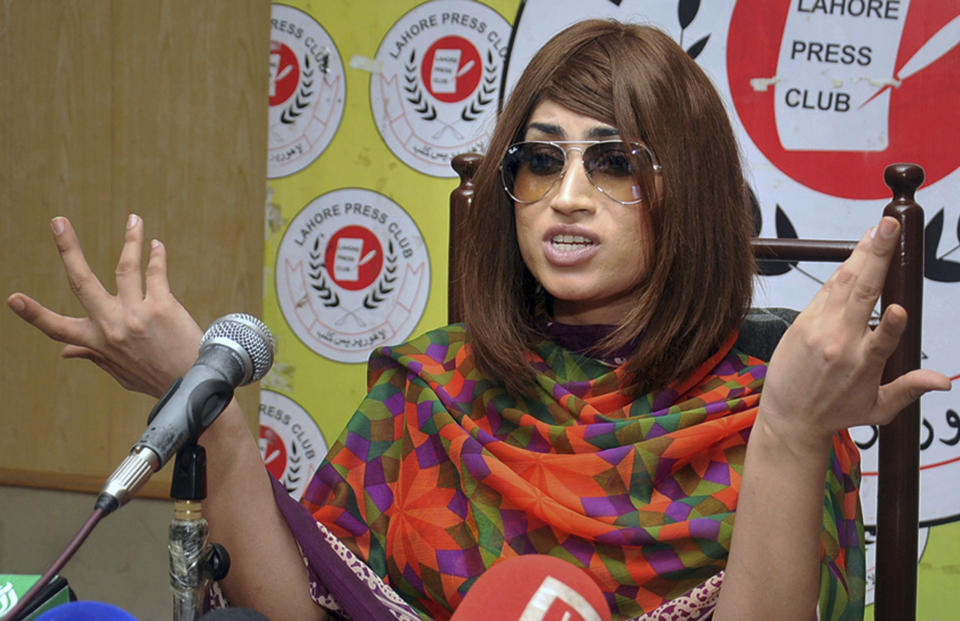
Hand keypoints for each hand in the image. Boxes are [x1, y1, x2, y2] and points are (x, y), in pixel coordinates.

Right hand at [7, 215, 202, 396]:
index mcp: (98, 343)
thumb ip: (95, 356)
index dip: (34, 314)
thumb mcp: (121, 373)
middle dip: (68, 249)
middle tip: (58, 221)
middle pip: (82, 281)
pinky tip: (156, 245)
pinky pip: (155, 272)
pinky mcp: (162, 307)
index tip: (14, 299)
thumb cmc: (159, 378)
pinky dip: (156, 256)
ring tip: (134, 220)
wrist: (195, 382)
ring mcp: (136, 314)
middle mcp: (112, 325)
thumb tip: (65, 352)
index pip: (57, 328)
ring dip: (130, 239)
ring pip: (126, 266)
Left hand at [760, 216, 950, 451]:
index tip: (898, 310)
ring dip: (861, 254)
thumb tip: (945, 381)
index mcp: (863, 366)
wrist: (789, 416)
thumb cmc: (836, 412)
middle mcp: (839, 344)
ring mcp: (818, 329)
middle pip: (861, 295)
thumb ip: (909, 388)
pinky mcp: (802, 322)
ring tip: (879, 230)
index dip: (890, 326)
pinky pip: (825, 290)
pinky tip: (858, 252)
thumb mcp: (878, 409)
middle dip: (876, 258)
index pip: (880, 342)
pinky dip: (843, 270)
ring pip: (842, 284)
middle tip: (889, 227)